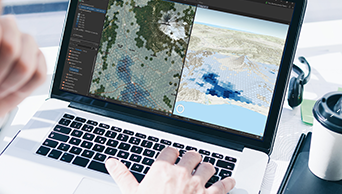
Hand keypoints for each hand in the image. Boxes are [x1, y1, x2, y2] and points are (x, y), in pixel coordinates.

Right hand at [106, 147, 235, 193]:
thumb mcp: (131, 193)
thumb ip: (122, 176)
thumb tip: (111, 163)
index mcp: (162, 170)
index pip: (170, 151)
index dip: (171, 153)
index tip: (172, 155)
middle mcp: (182, 173)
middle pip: (191, 156)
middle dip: (191, 158)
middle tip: (190, 161)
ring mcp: (198, 185)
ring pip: (208, 167)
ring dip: (208, 168)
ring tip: (207, 169)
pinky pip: (222, 186)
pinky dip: (227, 182)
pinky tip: (229, 181)